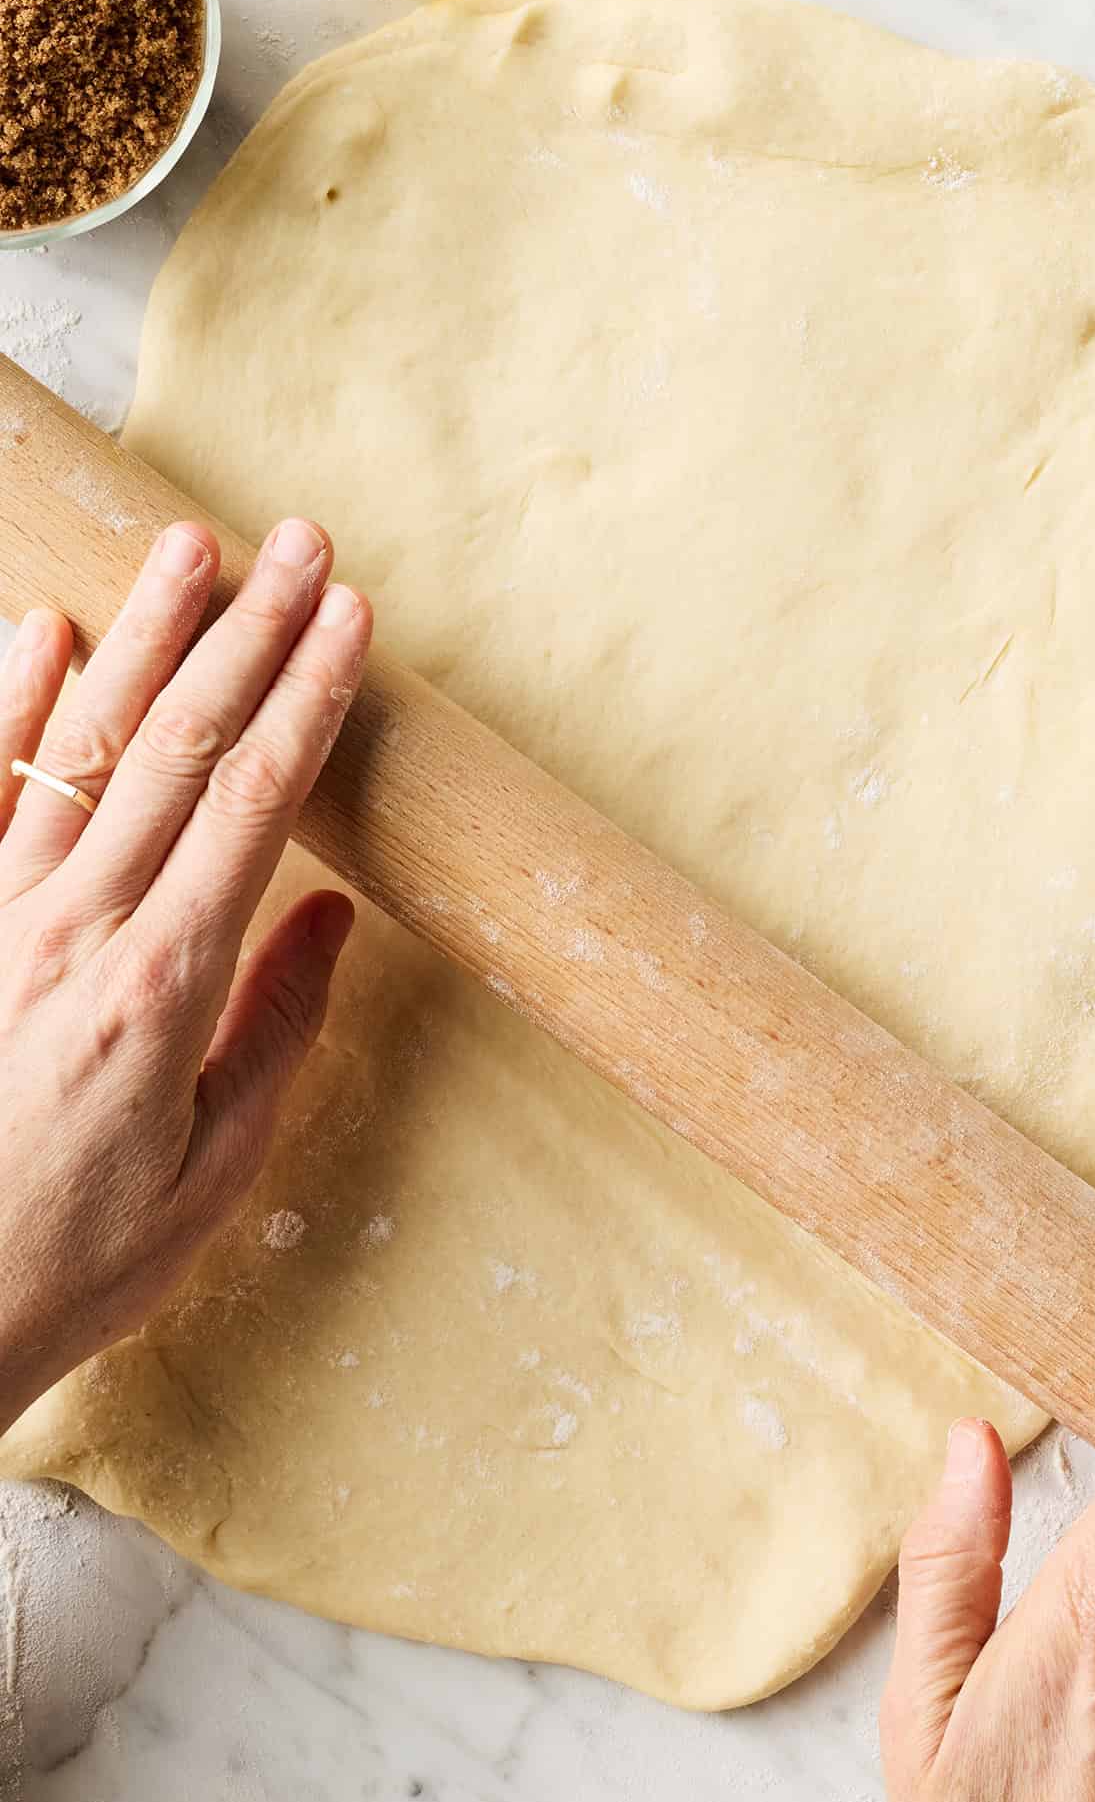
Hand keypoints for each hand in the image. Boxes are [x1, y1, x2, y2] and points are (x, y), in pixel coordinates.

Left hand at [0, 520, 370, 1432]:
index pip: (254, 804)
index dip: (307, 700)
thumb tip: (332, 917)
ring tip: (189, 545)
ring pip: (77, 746)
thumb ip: (274, 1030)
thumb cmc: (76, 1257)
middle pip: (175, 748)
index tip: (354, 620)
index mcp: (160, 987)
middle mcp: (69, 930)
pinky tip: (40, 630)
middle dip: (249, 633)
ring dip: (140, 637)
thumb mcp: (213, 1171)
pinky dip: (5, 707)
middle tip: (302, 543)